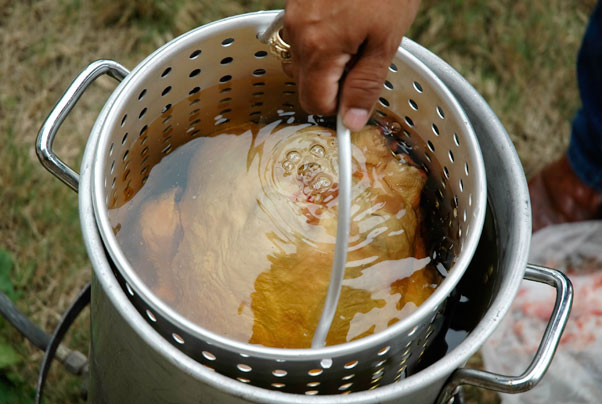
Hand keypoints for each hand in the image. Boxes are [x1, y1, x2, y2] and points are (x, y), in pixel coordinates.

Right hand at [282, 0, 420, 130]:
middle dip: (332, 85)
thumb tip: (351, 121)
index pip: (315, 103)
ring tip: (355, 41)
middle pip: (305, 84)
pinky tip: (344, 26)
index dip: (339, 107)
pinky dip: (320, 43)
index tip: (357, 100)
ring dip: (325, 64)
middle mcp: (298, 34)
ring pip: (302, 62)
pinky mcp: (295, 4)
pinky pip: (301, 38)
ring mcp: (293, 16)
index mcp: (319, 48)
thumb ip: (365, 85)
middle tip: (363, 63)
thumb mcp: (385, 40)